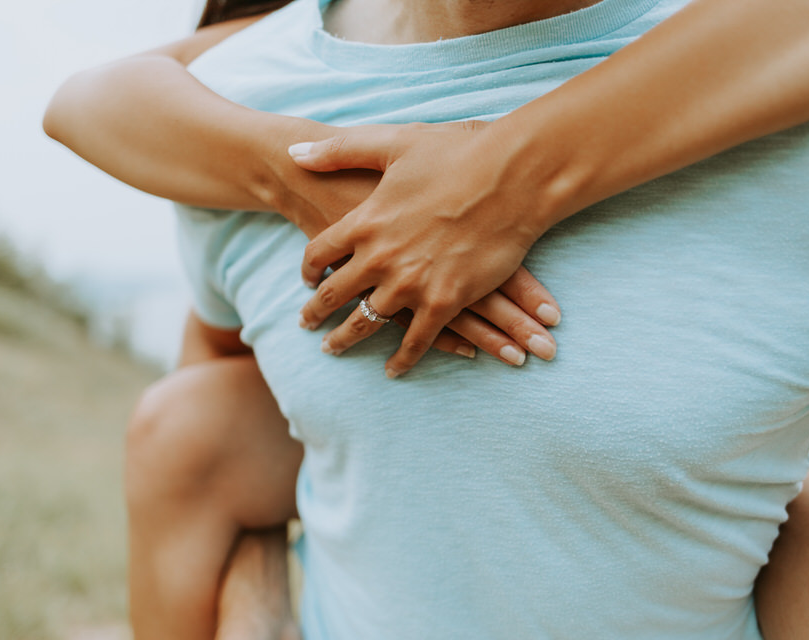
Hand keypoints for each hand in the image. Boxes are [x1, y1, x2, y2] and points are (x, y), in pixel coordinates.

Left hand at [291, 121, 558, 376]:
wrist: (514, 176)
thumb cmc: (457, 153)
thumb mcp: (392, 142)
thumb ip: (339, 150)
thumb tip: (295, 151)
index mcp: (365, 220)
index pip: (320, 253)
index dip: (310, 269)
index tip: (307, 279)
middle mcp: (381, 257)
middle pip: (334, 293)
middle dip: (315, 312)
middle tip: (305, 325)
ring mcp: (411, 283)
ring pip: (366, 322)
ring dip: (346, 338)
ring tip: (332, 349)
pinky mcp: (445, 301)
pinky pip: (416, 340)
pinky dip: (403, 358)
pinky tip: (392, 368)